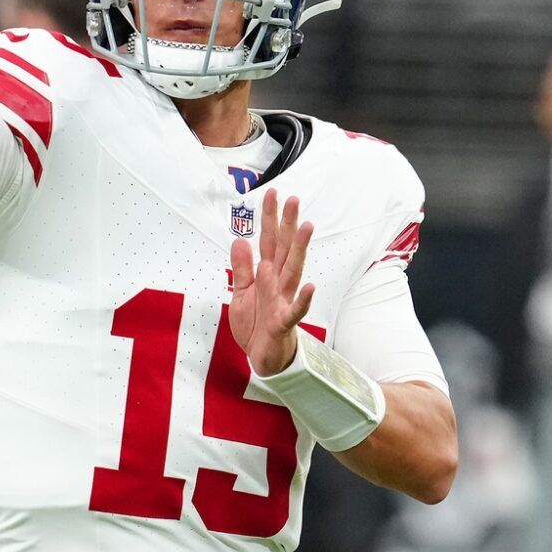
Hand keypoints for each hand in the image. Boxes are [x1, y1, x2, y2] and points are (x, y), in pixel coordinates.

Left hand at [229, 189, 314, 376]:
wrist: (262, 357)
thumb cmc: (255, 324)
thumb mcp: (240, 294)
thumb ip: (241, 268)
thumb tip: (239, 240)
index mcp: (266, 275)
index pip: (269, 241)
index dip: (269, 218)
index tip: (272, 194)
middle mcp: (278, 283)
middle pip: (284, 249)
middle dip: (287, 225)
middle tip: (293, 199)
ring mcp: (283, 300)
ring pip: (293, 271)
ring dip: (299, 250)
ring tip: (306, 228)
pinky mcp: (284, 322)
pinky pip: (296, 310)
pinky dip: (303, 299)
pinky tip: (311, 286)